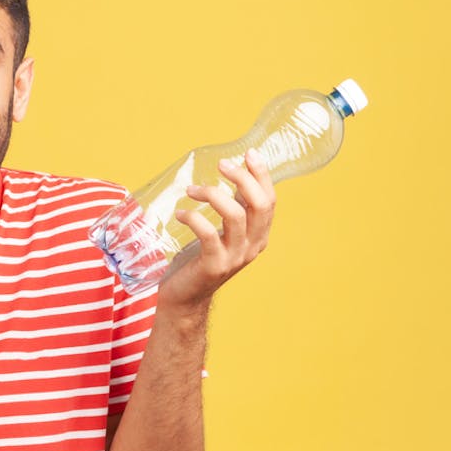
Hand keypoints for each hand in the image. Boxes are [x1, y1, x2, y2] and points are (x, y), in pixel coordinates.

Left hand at [159, 148, 276, 309]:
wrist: (185, 297)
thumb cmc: (199, 258)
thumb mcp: (222, 231)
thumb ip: (232, 209)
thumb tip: (233, 173)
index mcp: (258, 235)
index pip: (269, 200)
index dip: (262, 175)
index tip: (248, 153)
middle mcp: (252, 246)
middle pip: (259, 205)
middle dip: (242, 179)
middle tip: (221, 164)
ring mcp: (234, 257)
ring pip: (235, 215)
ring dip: (212, 195)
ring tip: (191, 190)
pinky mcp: (214, 265)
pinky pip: (208, 233)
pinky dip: (193, 217)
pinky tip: (180, 213)